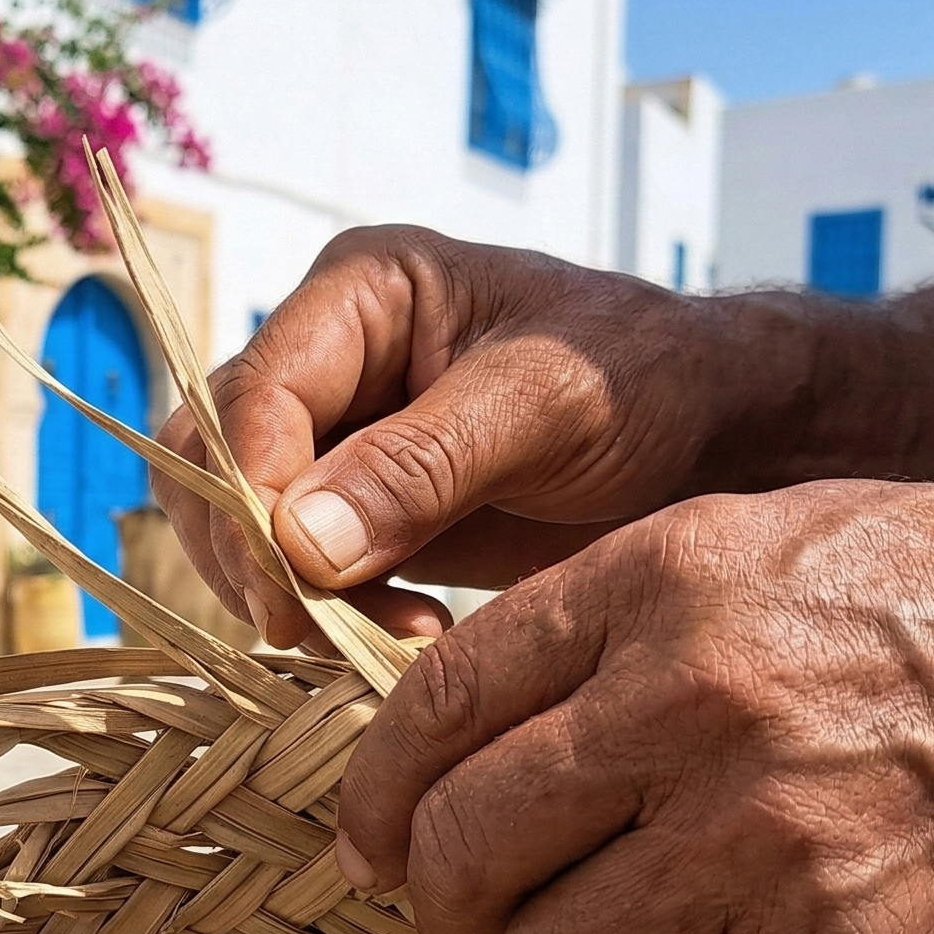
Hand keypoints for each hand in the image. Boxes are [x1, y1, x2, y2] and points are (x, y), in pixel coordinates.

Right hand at [156, 229, 933, 650]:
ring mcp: (337, 437)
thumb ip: (426, 463)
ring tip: (384, 636)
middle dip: (253, 549)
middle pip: (211, 454)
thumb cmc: (653, 384)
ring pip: (233, 519)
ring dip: (282, 590)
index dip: (252, 487)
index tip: (293, 581)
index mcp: (363, 292)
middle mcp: (329, 356)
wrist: (722, 436)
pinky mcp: (359, 511)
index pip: (253, 390)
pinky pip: (289, 567)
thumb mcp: (552, 407)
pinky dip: (323, 614)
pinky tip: (405, 642)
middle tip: (321, 627)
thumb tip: (297, 540)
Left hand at [333, 479, 933, 933]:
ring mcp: (766, 840)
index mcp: (661, 582)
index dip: (373, 795)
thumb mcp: (766, 543)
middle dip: (438, 906)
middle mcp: (694, 704)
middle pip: (462, 846)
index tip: (368, 847)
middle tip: (466, 931)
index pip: (437, 703)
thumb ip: (603, 631)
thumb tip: (448, 748)